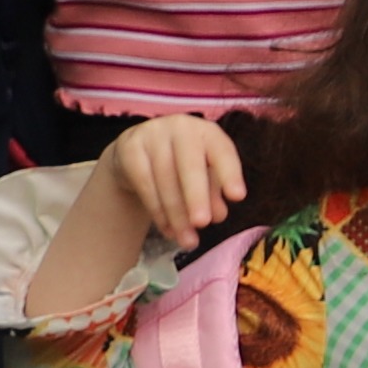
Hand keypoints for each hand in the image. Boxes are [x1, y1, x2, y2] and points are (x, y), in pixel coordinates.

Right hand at [104, 110, 247, 251]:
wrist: (137, 152)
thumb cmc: (181, 164)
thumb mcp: (204, 174)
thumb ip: (213, 193)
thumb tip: (218, 215)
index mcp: (207, 132)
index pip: (222, 151)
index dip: (230, 174)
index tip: (238, 197)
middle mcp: (180, 127)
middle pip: (190, 165)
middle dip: (197, 197)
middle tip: (203, 223)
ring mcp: (152, 135)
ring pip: (165, 179)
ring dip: (176, 214)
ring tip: (187, 240)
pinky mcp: (129, 148)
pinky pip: (144, 184)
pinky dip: (157, 211)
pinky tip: (167, 230)